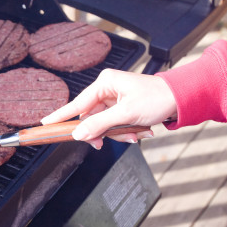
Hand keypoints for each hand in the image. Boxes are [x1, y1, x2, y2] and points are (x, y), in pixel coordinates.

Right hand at [41, 69, 177, 148]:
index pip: (77, 103)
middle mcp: (107, 89)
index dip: (61, 116)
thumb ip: (99, 124)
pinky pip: (115, 125)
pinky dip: (125, 132)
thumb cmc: (157, 98)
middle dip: (102, 132)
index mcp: (105, 83)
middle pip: (90, 118)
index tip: (44, 123)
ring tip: (134, 134)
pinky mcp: (123, 108)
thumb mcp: (126, 114)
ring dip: (117, 134)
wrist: (181, 99)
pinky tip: (139, 131)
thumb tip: (78, 134)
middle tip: (103, 143)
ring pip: (104, 125)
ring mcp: (115, 100)